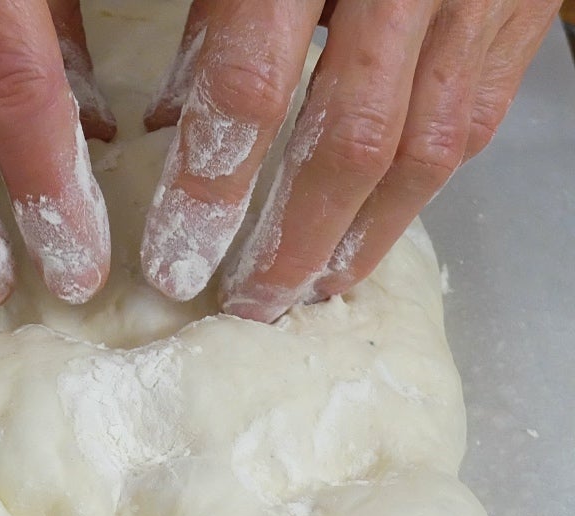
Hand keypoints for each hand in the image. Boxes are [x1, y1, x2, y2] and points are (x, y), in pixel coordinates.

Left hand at [140, 0, 560, 321]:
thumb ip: (209, 16)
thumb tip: (171, 119)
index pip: (254, 87)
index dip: (213, 188)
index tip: (175, 261)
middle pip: (352, 138)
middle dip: (294, 238)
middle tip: (246, 306)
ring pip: (431, 143)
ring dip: (368, 233)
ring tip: (315, 290)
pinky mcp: (525, 2)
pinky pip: (479, 112)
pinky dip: (427, 183)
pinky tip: (383, 225)